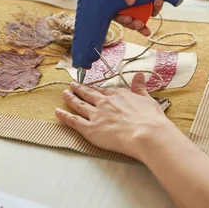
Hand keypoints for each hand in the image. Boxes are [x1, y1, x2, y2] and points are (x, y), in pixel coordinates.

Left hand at [54, 73, 174, 160]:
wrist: (147, 134)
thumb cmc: (151, 120)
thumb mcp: (148, 99)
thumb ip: (140, 88)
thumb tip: (139, 75)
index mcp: (119, 95)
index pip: (105, 91)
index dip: (98, 90)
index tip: (93, 88)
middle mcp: (105, 102)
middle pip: (89, 94)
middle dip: (80, 89)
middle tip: (72, 85)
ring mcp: (96, 115)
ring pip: (79, 105)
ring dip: (71, 98)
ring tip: (64, 94)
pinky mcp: (90, 129)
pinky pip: (74, 121)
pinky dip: (64, 116)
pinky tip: (57, 112)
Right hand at [116, 0, 166, 36]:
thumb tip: (128, 2)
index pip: (112, 9)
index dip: (117, 17)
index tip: (125, 19)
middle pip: (125, 18)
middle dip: (130, 24)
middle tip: (136, 23)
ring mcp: (140, 4)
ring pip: (138, 20)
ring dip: (142, 23)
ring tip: (146, 19)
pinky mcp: (151, 6)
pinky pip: (152, 13)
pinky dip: (155, 9)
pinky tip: (158, 0)